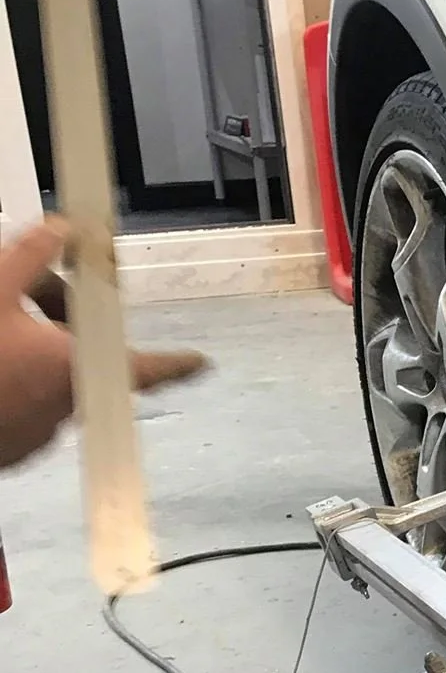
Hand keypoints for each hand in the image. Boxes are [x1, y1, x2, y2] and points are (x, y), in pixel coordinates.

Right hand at [0, 219, 207, 468]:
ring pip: (52, 375)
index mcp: (71, 371)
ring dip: (33, 340)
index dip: (174, 363)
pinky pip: (26, 398)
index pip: (143, 368)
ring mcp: (39, 431)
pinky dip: (14, 371)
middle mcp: (65, 407)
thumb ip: (31, 256)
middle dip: (63, 314)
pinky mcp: (13, 445)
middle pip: (85, 355)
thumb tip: (62, 227)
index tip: (198, 363)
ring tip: (1, 311)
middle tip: (30, 283)